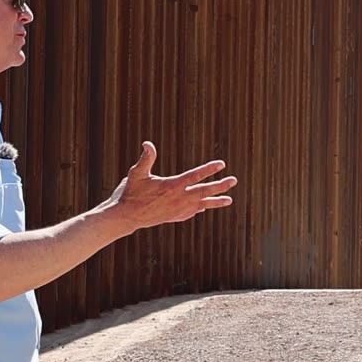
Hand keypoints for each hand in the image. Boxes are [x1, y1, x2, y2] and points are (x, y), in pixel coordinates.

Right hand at [106, 141, 236, 231]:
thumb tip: (147, 143)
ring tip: (230, 200)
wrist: (127, 217)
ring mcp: (179, 210)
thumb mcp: (136, 173)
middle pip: (204, 191)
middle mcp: (179, 199)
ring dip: (216, 201)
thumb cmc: (131, 193)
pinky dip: (200, 208)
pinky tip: (204, 207)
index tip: (221, 164)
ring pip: (202, 204)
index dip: (209, 169)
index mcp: (173, 186)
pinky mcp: (175, 217)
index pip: (195, 176)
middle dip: (221, 185)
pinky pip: (192, 212)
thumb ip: (145, 159)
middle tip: (234, 180)